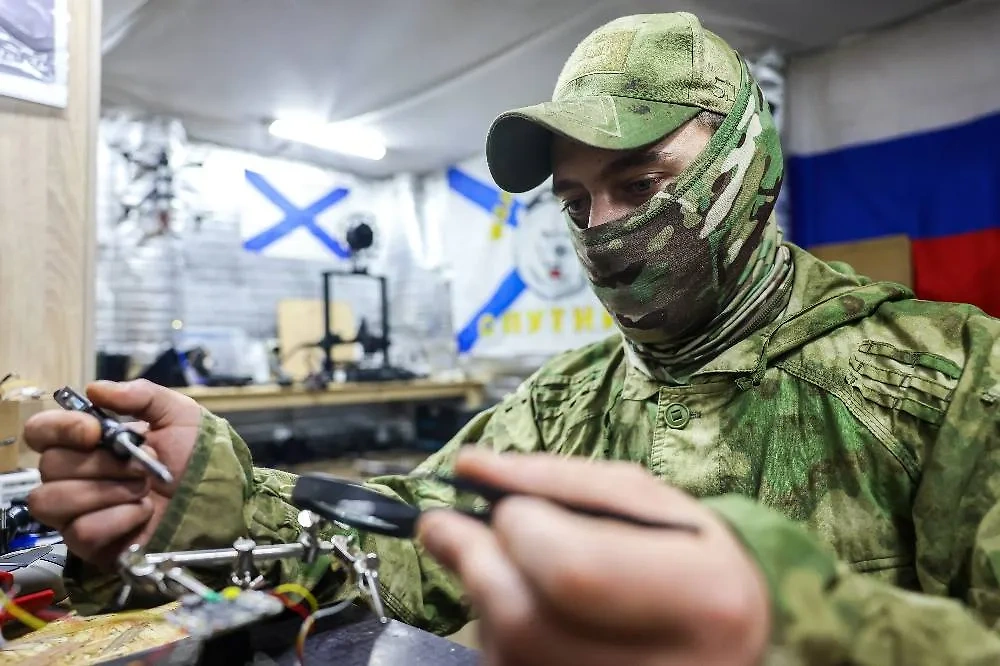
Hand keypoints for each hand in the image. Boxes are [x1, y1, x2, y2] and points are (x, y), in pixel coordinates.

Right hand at [25, 380, 201, 567]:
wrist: (220, 499)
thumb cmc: (199, 458)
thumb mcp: (179, 415)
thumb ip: (141, 395)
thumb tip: (96, 389)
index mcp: (90, 442)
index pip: (41, 431)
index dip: (60, 428)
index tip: (94, 431)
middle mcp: (76, 476)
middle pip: (49, 466)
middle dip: (103, 464)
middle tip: (143, 465)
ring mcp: (79, 512)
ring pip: (53, 501)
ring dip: (107, 491)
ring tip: (143, 489)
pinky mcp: (90, 544)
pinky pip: (81, 531)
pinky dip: (118, 519)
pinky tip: (142, 513)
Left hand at [417, 449, 769, 665]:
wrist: (721, 637)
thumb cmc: (685, 555)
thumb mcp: (645, 501)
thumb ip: (559, 479)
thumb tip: (472, 469)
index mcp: (704, 598)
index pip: (571, 568)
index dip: (519, 527)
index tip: (506, 503)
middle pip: (521, 618)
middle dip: (474, 558)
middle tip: (456, 527)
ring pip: (503, 647)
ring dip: (482, 593)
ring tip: (510, 565)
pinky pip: (504, 663)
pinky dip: (493, 628)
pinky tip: (525, 607)